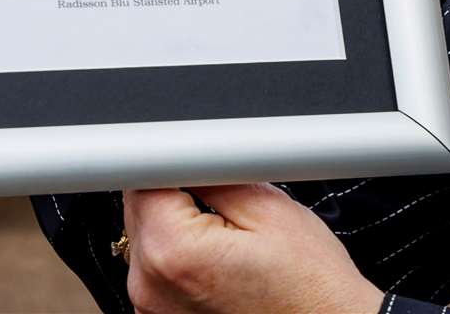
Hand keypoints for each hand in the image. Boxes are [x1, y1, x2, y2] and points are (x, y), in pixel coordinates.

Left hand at [123, 184, 385, 312]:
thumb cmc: (310, 284)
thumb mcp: (270, 207)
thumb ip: (214, 172)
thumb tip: (187, 152)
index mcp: (172, 253)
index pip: (142, 179)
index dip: (175, 162)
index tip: (202, 166)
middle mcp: (149, 288)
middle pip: (139, 210)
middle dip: (176, 194)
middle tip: (229, 205)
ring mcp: (152, 310)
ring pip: (148, 239)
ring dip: (178, 227)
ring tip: (230, 239)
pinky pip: (157, 271)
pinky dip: (181, 257)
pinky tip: (221, 262)